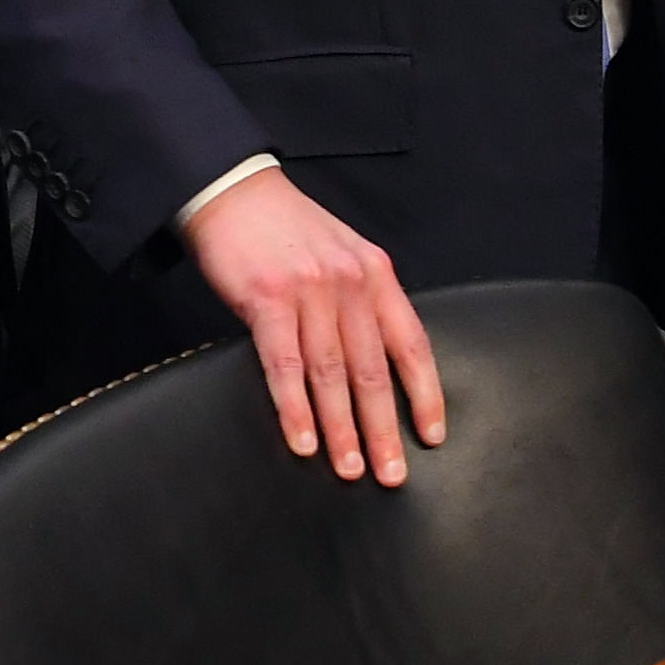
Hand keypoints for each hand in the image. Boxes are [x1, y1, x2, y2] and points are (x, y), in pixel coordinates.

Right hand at [181, 165, 445, 484]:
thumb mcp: (342, 252)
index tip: (431, 437)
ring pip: (332, 374)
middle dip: (382, 429)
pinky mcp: (267, 299)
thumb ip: (361, 299)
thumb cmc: (286, 227)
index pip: (411, 343)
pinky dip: (295, 409)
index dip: (425, 395)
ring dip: (341, 429)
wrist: (233, 190)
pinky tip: (302, 441)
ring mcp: (309, 290)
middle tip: (390, 474)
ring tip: (349, 469)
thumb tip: (376, 363)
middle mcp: (349, 282)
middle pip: (373, 369)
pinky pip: (285, 367)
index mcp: (375, 272)